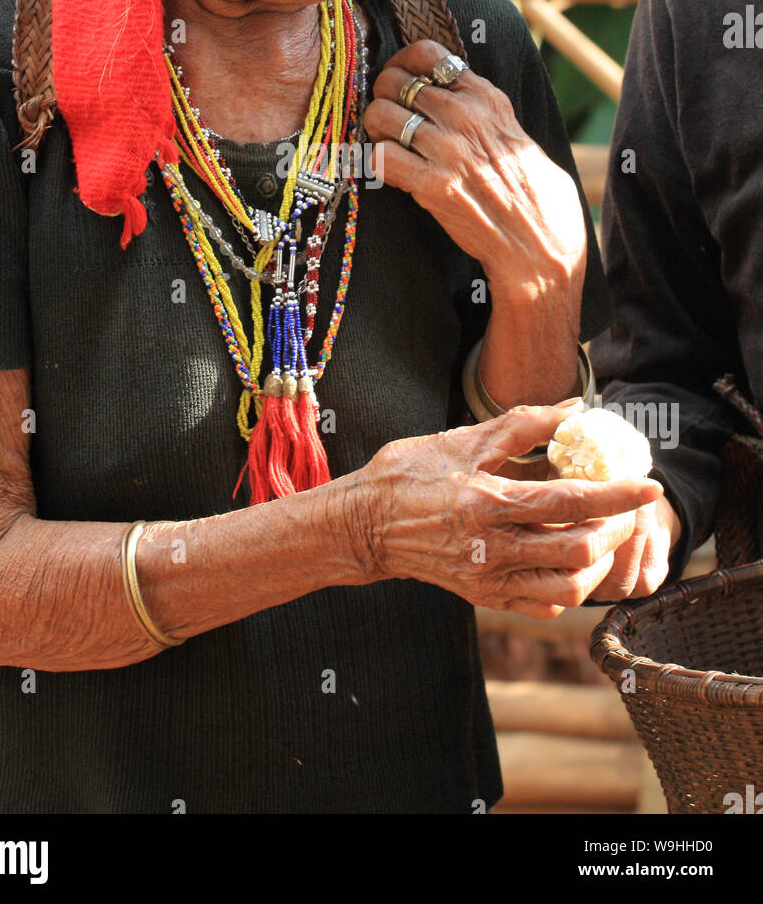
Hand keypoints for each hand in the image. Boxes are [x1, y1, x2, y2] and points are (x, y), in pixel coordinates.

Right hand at [346, 404, 664, 619]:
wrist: (365, 526)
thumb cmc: (410, 475)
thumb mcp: (462, 440)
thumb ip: (521, 424)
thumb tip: (572, 408)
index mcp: (488, 502)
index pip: (571, 501)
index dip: (618, 496)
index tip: (649, 487)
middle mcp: (493, 547)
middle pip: (580, 550)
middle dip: (615, 529)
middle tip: (624, 508)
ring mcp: (489, 578)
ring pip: (569, 586)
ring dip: (597, 561)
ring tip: (600, 534)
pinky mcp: (485, 597)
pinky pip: (545, 604)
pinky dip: (569, 586)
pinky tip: (569, 559)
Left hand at [363, 40, 587, 295]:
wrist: (541, 244)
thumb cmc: (534, 195)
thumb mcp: (516, 135)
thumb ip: (483, 113)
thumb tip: (449, 98)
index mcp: (488, 98)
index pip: (428, 54)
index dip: (402, 63)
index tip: (398, 79)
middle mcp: (466, 116)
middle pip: (396, 81)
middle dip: (382, 96)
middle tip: (385, 117)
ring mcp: (448, 149)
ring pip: (381, 114)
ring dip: (374, 129)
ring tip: (384, 144)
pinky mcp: (433, 185)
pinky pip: (379, 157)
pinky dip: (373, 162)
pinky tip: (386, 171)